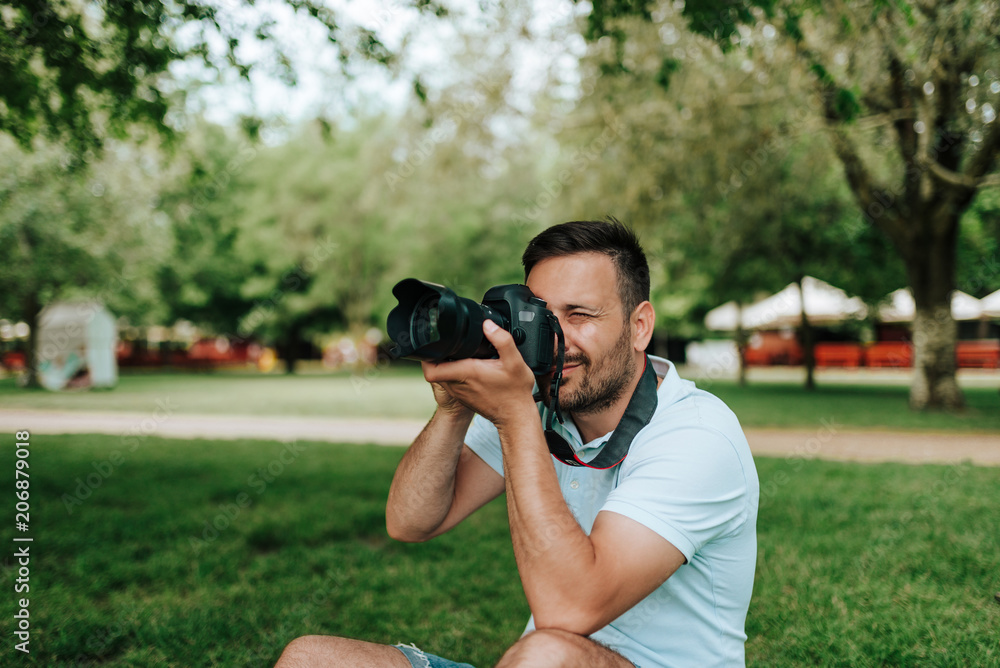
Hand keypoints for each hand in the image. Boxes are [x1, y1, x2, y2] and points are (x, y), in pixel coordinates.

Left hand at [422, 320, 536, 425]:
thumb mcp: (515, 362)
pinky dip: (455, 373)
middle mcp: (458, 384)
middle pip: (434, 369)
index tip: (435, 345)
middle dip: (438, 355)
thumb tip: (488, 325)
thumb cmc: (515, 392)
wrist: (516, 417)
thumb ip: (502, 340)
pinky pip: (451, 382)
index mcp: (466, 373)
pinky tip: (469, 366)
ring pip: (442, 376)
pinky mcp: (463, 398)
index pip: (431, 369)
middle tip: (449, 344)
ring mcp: (459, 393)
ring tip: (460, 353)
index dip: (426, 356)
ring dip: (446, 364)